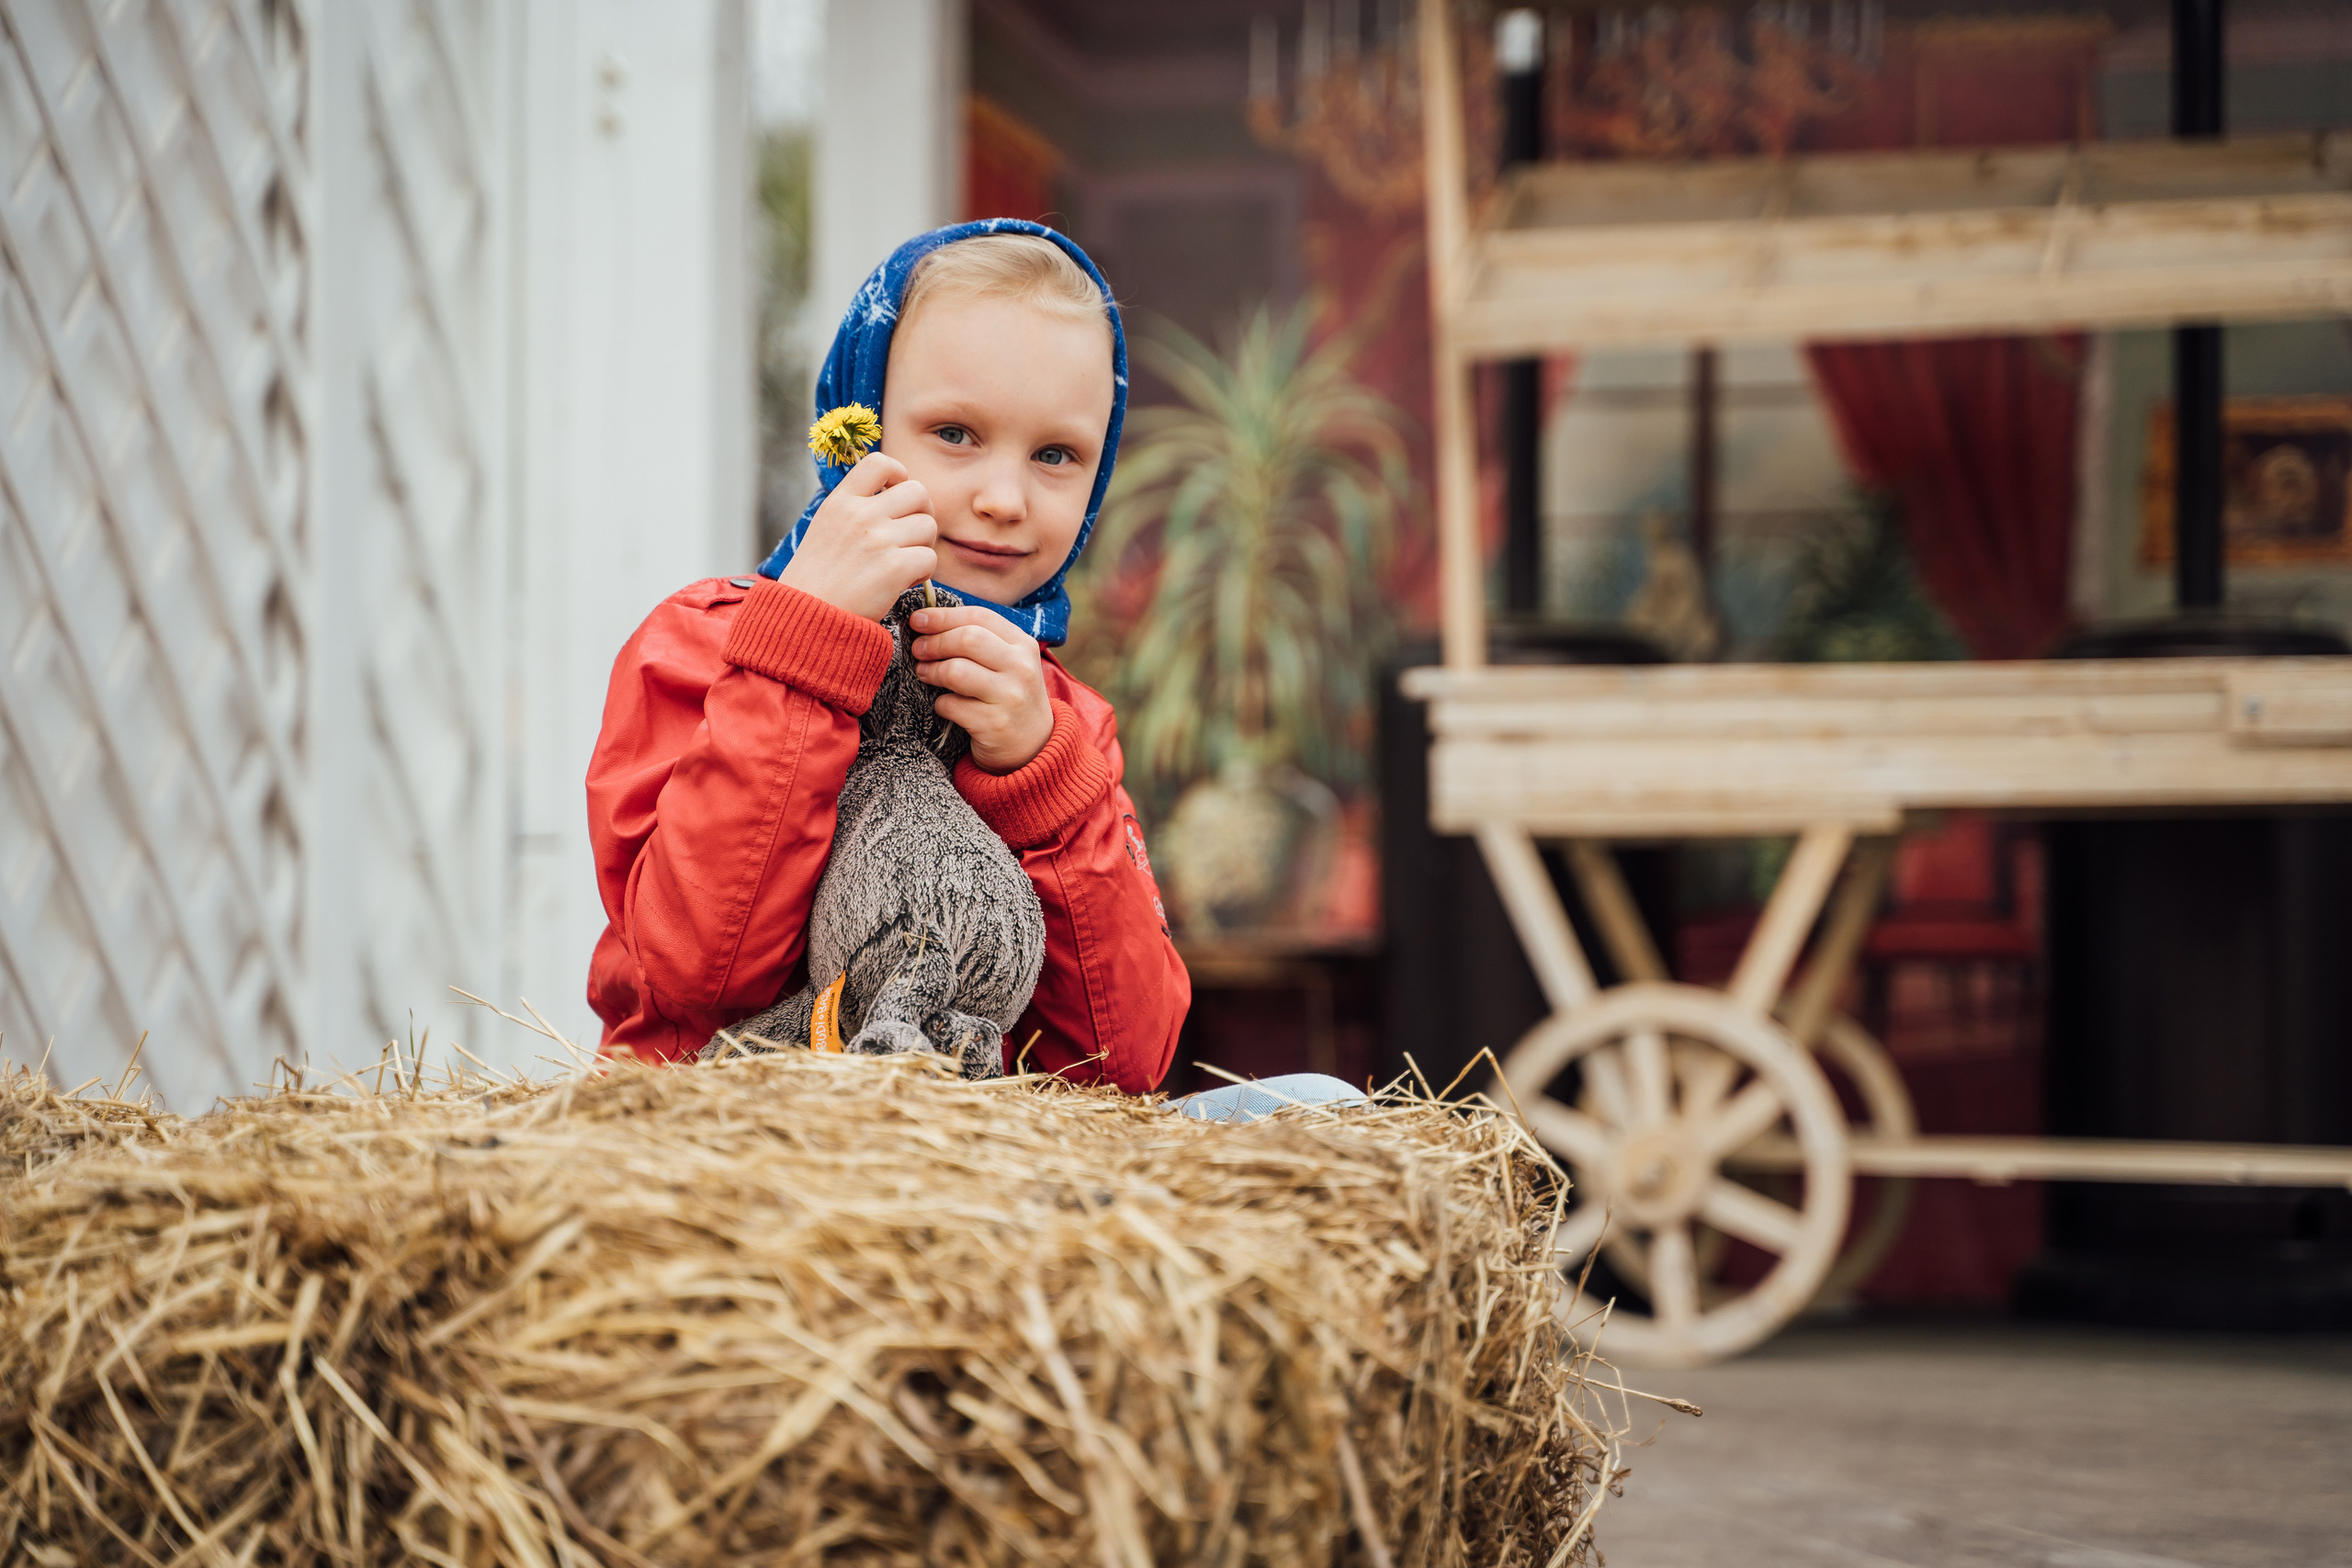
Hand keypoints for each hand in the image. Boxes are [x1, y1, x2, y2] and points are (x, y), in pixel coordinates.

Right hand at [775, 453, 937, 619]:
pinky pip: (930, 558)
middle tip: (912, 535)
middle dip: (922, 513)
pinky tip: (906, 581)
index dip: (899, 474)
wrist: (805, 617)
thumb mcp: (824, 529)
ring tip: (905, 563)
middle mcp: (861, 515)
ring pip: (928, 526)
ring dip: (924, 546)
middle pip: (918, 492)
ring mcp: (878, 540)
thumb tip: (891, 495)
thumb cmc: (815, 580)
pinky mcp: (894, 567)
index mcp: (841, 502)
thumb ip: (854, 510)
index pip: (880, 463)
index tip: (898, 494)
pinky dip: (924, 572)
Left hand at [910, 605, 1054, 773]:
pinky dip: (940, 704)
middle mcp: (1021, 668)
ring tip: (924, 674)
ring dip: (931, 671)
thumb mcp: (1008, 662)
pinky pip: (951, 705)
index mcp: (1023, 644)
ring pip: (956, 671)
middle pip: (967, 639)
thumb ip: (980, 640)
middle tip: (918, 650)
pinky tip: (944, 705)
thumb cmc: (1009, 695)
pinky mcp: (994, 724)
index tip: (918, 620)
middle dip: (934, 642)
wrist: (1033, 745)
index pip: (979, 617)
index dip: (943, 616)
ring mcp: (1010, 697)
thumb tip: (927, 621)